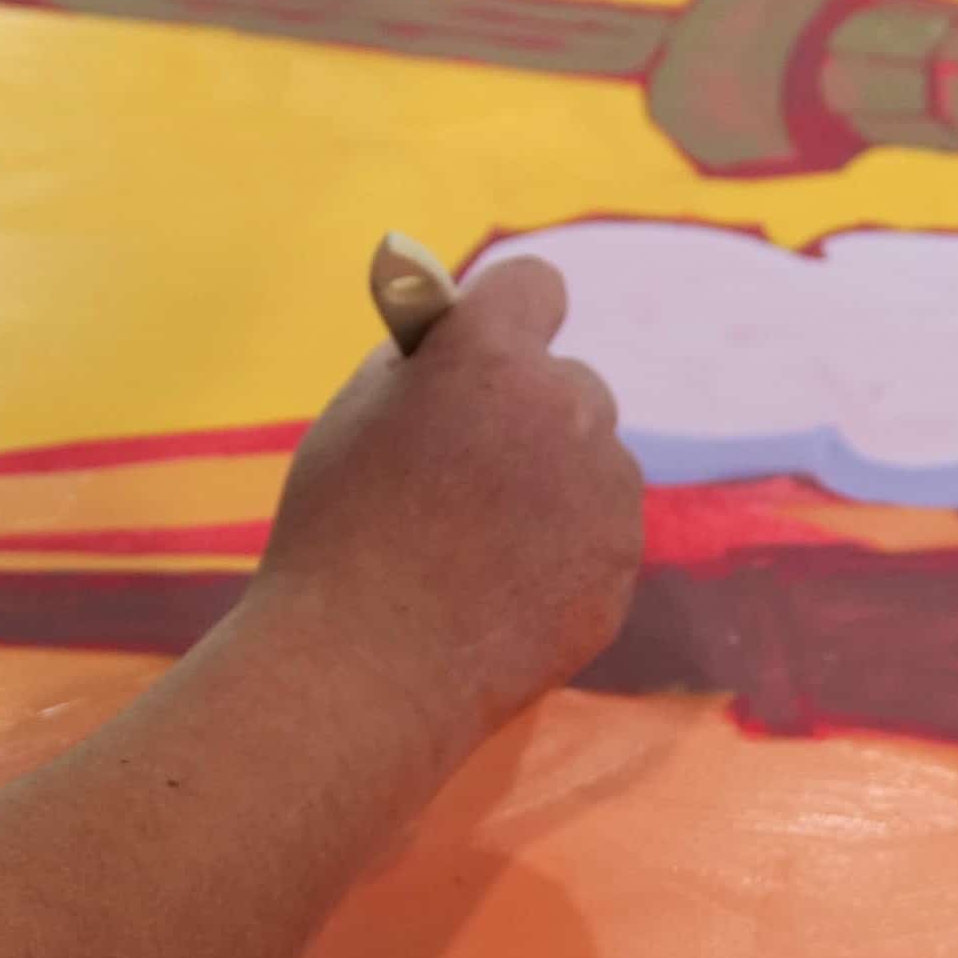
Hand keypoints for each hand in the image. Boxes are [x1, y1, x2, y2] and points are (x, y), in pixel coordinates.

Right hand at [238, 254, 648, 744]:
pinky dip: (565, 555)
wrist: (361, 671)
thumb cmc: (337, 535)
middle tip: (468, 472)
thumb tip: (459, 319)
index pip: (536, 286)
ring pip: (594, 463)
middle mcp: (564, 407)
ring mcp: (603, 491)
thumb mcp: (355, 414)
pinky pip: (601, 536)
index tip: (492, 342)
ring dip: (555, 485)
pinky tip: (500, 594)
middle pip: (571, 384)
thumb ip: (420, 357)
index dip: (507, 315)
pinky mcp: (620, 566)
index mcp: (490, 356)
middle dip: (530, 414)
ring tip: (476, 548)